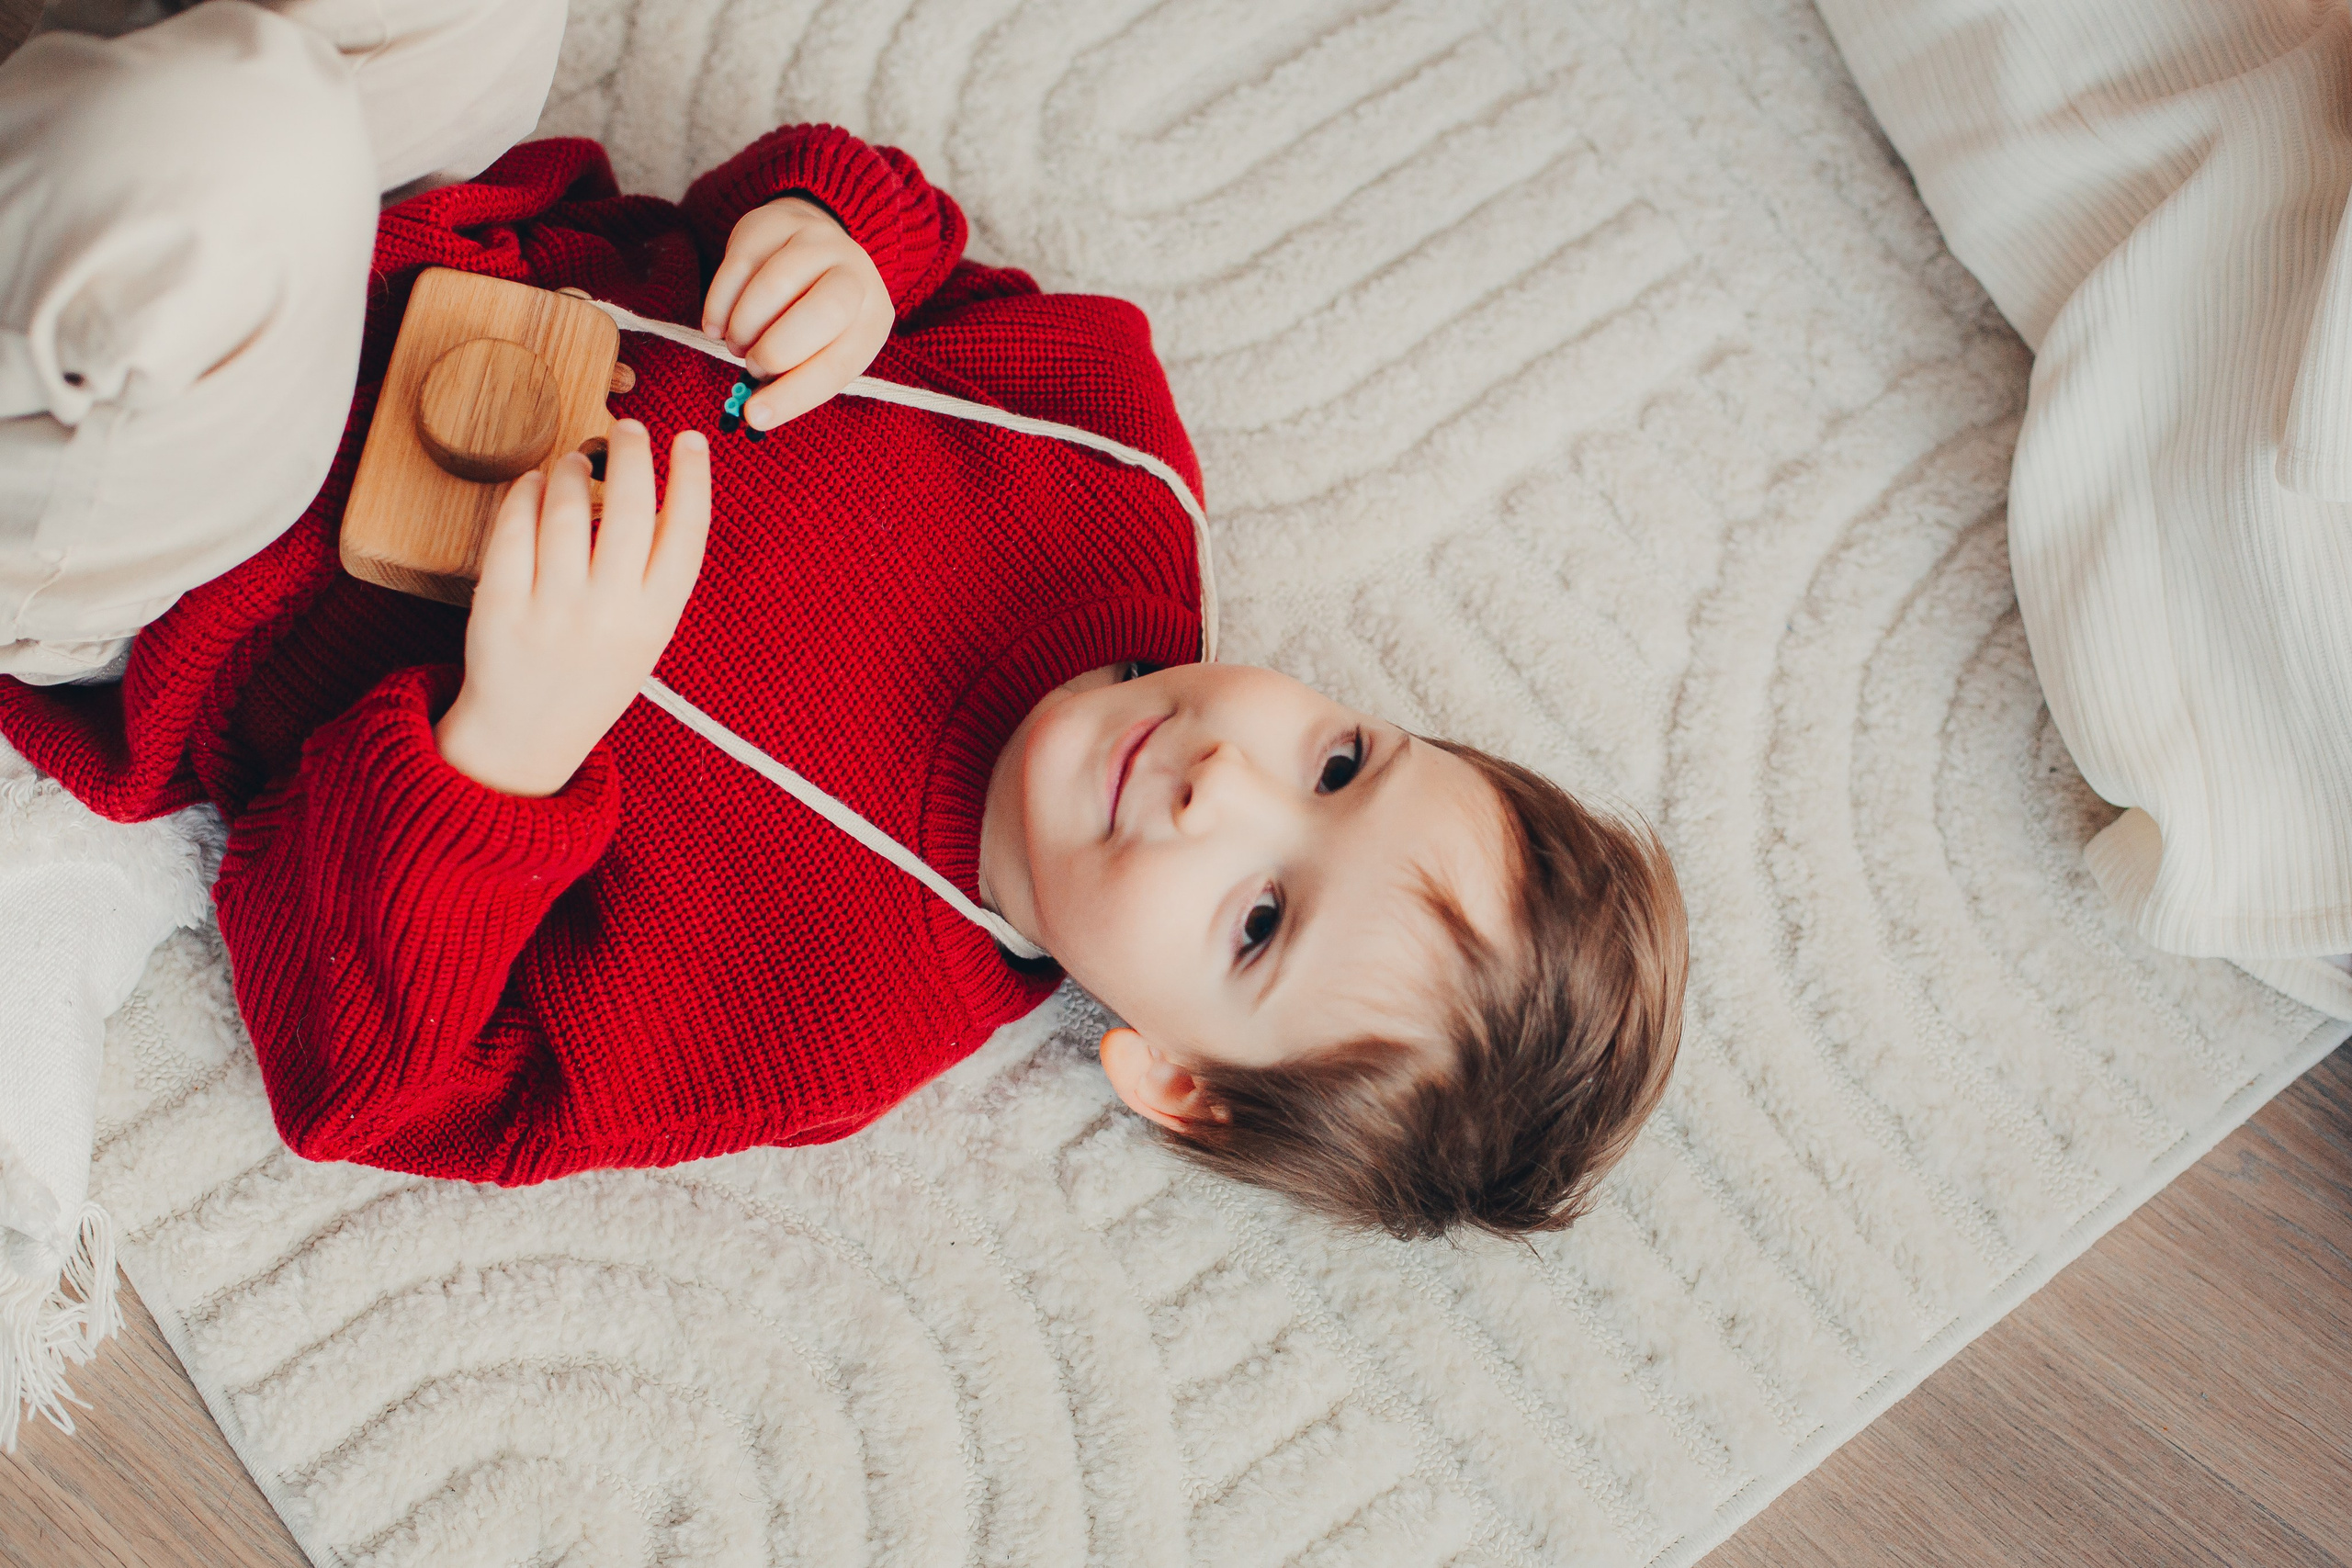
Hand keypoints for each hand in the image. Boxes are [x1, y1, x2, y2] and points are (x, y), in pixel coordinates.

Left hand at [434, 421, 710, 796]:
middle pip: (630, 506)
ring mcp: (552, 608)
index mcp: (654, 620)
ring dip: (571, 468)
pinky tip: (531, 484)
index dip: (694, 478)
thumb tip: (649, 484)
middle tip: (627, 429)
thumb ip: (651, 573)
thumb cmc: (590, 675)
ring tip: (573, 461)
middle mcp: (608, 613)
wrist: (526, 737)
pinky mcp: (499, 603)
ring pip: (565, 506)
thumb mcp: (643, 634)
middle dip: (632, 452)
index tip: (691, 440)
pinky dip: (524, 492)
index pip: (687, 532)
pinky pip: (513, 526)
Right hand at [701, 196, 892, 429]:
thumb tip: (755, 414)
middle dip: (775, 350)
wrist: (813, 242)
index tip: (755, 416)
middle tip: (752, 365)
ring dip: (743, 327)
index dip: (794, 394)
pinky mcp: (773, 223)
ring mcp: (815, 241)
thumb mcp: (825, 348)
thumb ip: (798, 378)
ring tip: (739, 344)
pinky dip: (719, 305)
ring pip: (774, 286)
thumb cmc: (818, 315)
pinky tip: (718, 325)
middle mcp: (853, 273)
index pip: (838, 363)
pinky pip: (737, 266)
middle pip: (821, 313)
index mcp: (872, 318)